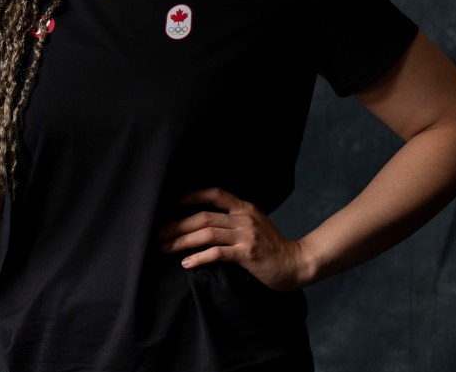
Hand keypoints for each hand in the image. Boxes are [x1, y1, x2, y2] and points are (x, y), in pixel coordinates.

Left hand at [158, 187, 313, 291]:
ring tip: (166, 247)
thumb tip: (204, 220)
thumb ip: (234, 218)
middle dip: (177, 225)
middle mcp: (244, 218)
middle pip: (203, 216)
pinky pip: (217, 253)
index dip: (191, 195)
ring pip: (207, 234)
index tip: (171, 202)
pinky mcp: (247, 254)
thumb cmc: (272, 246)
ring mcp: (246, 236)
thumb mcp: (254, 224)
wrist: (296, 263)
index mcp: (244, 208)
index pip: (214, 193)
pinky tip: (186, 263)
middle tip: (159, 233)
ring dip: (182, 241)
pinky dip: (199, 258)